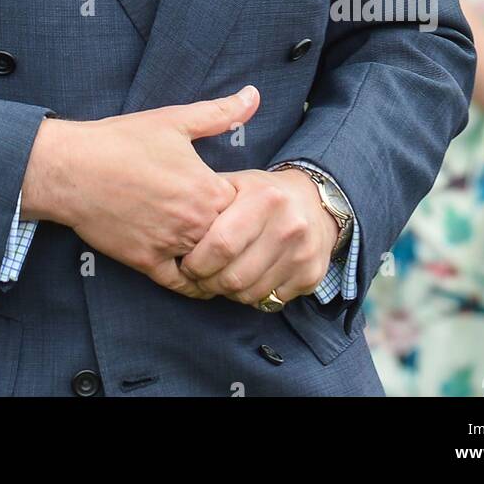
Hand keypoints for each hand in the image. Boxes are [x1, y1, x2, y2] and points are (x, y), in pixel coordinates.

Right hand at [22, 85, 260, 296]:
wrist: (71, 169)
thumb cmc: (122, 140)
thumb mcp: (174, 120)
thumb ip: (220, 112)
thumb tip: (253, 96)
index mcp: (207, 190)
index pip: (249, 209)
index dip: (247, 203)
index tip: (236, 195)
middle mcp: (194, 223)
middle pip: (234, 240)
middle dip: (235, 233)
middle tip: (233, 226)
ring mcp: (170, 246)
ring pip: (211, 264)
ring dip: (217, 257)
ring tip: (217, 247)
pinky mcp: (146, 263)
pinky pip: (182, 284)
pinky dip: (193, 282)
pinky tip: (196, 271)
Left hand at [178, 167, 339, 306]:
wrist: (313, 202)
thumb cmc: (262, 193)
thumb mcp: (236, 183)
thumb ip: (206, 197)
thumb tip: (171, 220)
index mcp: (265, 198)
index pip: (221, 244)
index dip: (196, 261)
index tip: (185, 263)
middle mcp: (288, 226)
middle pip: (234, 276)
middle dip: (207, 283)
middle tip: (198, 278)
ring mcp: (303, 254)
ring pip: (249, 293)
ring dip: (226, 293)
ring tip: (218, 279)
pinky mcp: (311, 276)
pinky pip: (268, 301)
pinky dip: (250, 297)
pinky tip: (244, 280)